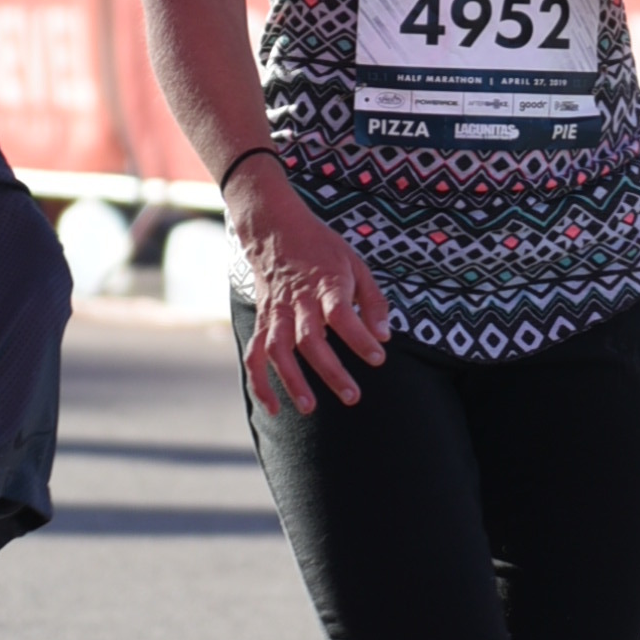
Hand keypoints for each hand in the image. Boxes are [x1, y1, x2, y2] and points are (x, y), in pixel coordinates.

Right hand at [227, 156, 391, 413]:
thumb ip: (373, 301)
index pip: (342, 315)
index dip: (359, 338)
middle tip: (352, 397)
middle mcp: (298, 301)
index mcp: (326, 284)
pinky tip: (273, 408)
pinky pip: (254, 355)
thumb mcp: (356, 264)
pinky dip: (259, 383)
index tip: (378, 358)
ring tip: (309, 408)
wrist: (275, 230)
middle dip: (330, 371)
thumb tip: (385, 337)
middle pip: (310, 339)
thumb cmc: (323, 251)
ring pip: (278, 350)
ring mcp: (276, 313)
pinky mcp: (263, 322)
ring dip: (291, 381)